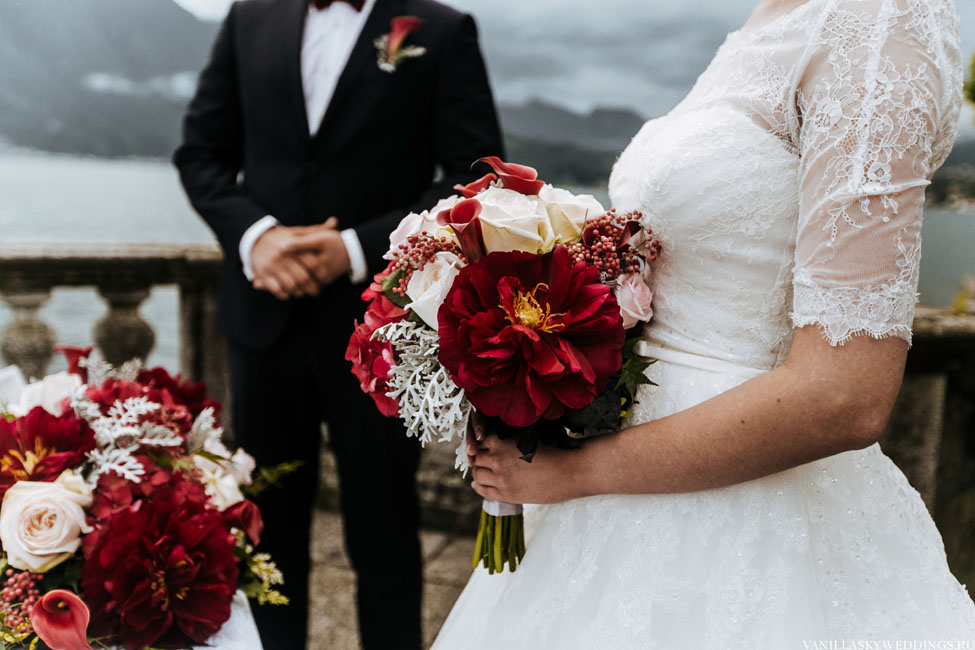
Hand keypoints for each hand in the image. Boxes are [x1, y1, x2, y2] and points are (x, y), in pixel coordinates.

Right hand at [250, 218, 337, 299]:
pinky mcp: (263, 275)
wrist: (254, 239)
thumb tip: (335, 222)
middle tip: (317, 291)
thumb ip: (315, 230)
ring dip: (299, 292)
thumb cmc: (281, 236)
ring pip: (291, 285)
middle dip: (312, 287)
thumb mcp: (297, 231)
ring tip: (305, 293)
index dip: (320, 272)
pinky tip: (290, 293)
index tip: (325, 277)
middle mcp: (281, 257)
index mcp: (291, 246)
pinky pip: (276, 289)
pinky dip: (285, 294)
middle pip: (303, 277)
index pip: (311, 262)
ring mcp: (272, 267)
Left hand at [470, 418, 586, 504]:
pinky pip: (484, 491)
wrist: (569, 472)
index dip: (482, 445)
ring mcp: (501, 478)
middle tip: (482, 461)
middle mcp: (498, 459)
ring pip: (477, 474)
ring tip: (484, 473)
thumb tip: (494, 443)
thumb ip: (510, 441)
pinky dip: (479, 487)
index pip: (480, 442)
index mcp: (503, 442)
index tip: (484, 448)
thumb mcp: (528, 439)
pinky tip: (478, 485)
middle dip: (479, 459)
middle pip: (476, 458)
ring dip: (479, 473)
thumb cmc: (554, 453)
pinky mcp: (507, 494)